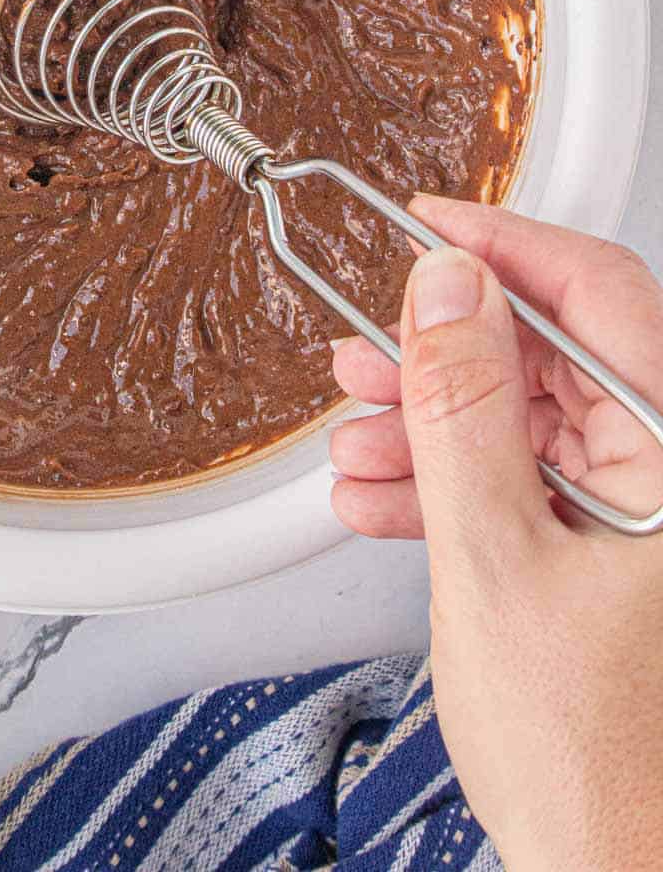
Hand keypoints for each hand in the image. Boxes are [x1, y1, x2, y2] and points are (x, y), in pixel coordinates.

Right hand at [329, 195, 662, 871]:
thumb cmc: (600, 769)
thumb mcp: (496, 561)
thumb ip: (466, 408)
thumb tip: (446, 288)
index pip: (600, 293)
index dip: (503, 243)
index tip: (427, 221)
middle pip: (556, 357)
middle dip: (445, 350)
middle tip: (368, 348)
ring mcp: (647, 518)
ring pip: (530, 421)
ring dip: (433, 423)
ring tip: (357, 436)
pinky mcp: (613, 558)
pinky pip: (528, 484)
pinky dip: (450, 483)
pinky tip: (384, 496)